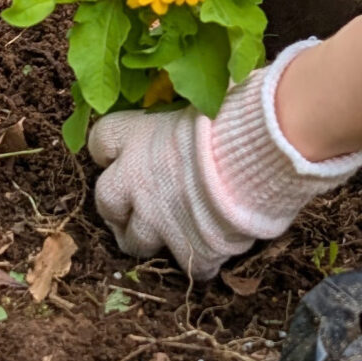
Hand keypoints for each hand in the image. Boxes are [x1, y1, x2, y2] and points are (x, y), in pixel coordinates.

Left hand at [87, 43, 361, 280]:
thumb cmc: (236, 113)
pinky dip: (202, 259)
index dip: (111, 149)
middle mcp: (135, 181)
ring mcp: (157, 220)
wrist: (260, 156)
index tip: (123, 151)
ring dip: (147, 238)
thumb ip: (192, 110)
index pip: (100, 141)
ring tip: (168, 233)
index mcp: (136, 137)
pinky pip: (191, 264)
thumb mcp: (204, 100)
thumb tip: (210, 96)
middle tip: (134, 205)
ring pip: (134, 242)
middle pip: (104, 200)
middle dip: (116, 205)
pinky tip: (215, 251)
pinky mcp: (189, 250)